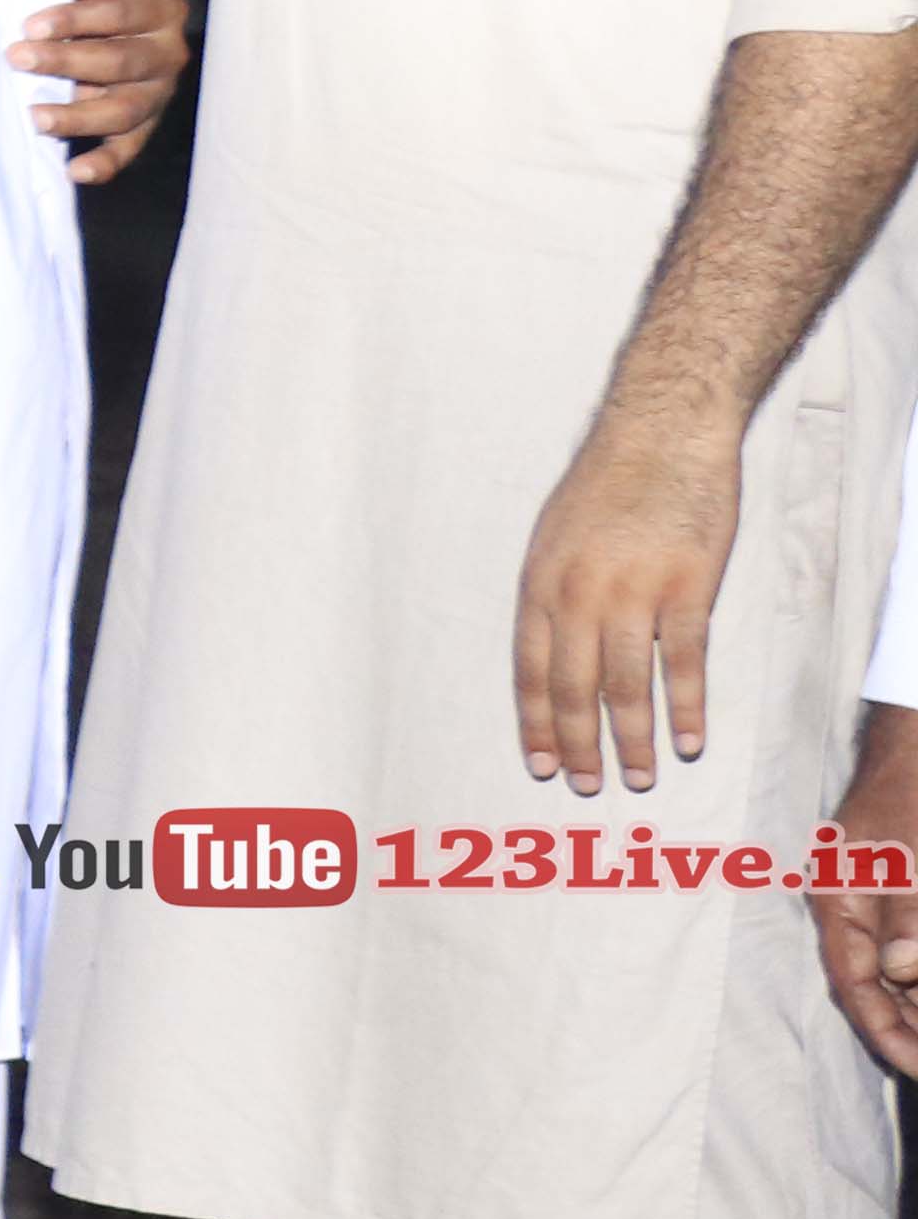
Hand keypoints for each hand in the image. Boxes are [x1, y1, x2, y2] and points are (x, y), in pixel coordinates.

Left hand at [15, 0, 196, 183]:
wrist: (119, 7)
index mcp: (162, 8)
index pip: (121, 14)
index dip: (76, 20)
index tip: (31, 25)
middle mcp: (168, 53)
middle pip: (121, 63)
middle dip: (66, 62)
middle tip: (17, 58)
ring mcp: (158, 92)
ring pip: (124, 111)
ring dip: (79, 117)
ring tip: (36, 117)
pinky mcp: (143, 123)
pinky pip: (128, 148)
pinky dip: (105, 163)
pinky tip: (75, 171)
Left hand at [516, 396, 739, 791]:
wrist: (660, 432)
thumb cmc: (607, 484)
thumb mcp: (553, 537)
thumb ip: (553, 594)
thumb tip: (552, 649)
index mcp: (539, 586)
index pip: (529, 671)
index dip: (536, 723)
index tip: (540, 764)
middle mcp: (577, 595)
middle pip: (573, 688)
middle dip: (579, 744)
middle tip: (586, 786)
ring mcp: (632, 592)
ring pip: (626, 684)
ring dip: (632, 739)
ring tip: (640, 776)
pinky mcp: (687, 587)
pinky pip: (683, 661)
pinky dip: (687, 706)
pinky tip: (689, 738)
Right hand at [806, 706, 917, 1074]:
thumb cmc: (912, 793)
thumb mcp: (914, 858)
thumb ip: (908, 915)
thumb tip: (899, 971)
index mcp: (838, 902)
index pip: (854, 983)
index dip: (883, 1030)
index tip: (914, 1067)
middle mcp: (852, 909)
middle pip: (874, 985)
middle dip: (905, 1026)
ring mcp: (878, 901)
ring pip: (897, 968)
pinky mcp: (904, 891)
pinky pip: (906, 944)